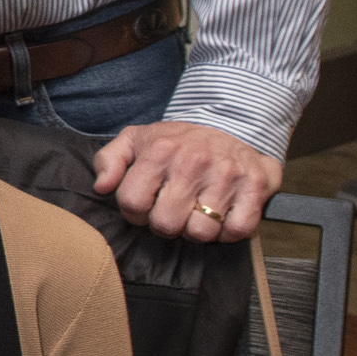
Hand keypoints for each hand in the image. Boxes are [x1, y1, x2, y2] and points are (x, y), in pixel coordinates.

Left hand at [95, 119, 279, 242]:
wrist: (233, 123)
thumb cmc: (179, 141)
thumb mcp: (137, 139)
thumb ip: (110, 160)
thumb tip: (102, 186)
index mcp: (160, 150)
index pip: (132, 203)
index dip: (134, 213)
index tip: (145, 206)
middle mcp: (193, 162)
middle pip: (166, 224)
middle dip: (165, 225)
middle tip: (172, 212)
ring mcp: (226, 175)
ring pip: (201, 232)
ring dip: (197, 230)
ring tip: (197, 213)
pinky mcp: (254, 187)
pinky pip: (237, 230)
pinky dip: (228, 232)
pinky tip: (222, 217)